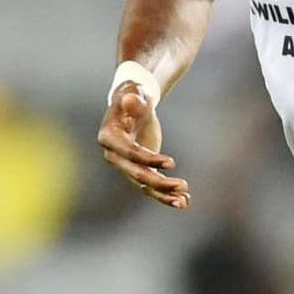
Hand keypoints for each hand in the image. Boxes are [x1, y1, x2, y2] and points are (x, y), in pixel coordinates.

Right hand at [97, 83, 189, 208]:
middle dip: (159, 183)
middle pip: (136, 174)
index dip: (149, 159)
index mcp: (109, 136)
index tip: (172, 163)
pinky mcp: (139, 169)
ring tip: (184, 201)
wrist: (134, 103)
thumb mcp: (134, 92)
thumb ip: (133, 99)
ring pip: (144, 185)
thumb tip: (130, 100)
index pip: (129, 152)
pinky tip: (184, 200)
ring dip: (164, 195)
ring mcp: (126, 165)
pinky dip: (167, 194)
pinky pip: (152, 186)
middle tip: (182, 185)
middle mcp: (114, 155)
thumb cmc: (133, 93)